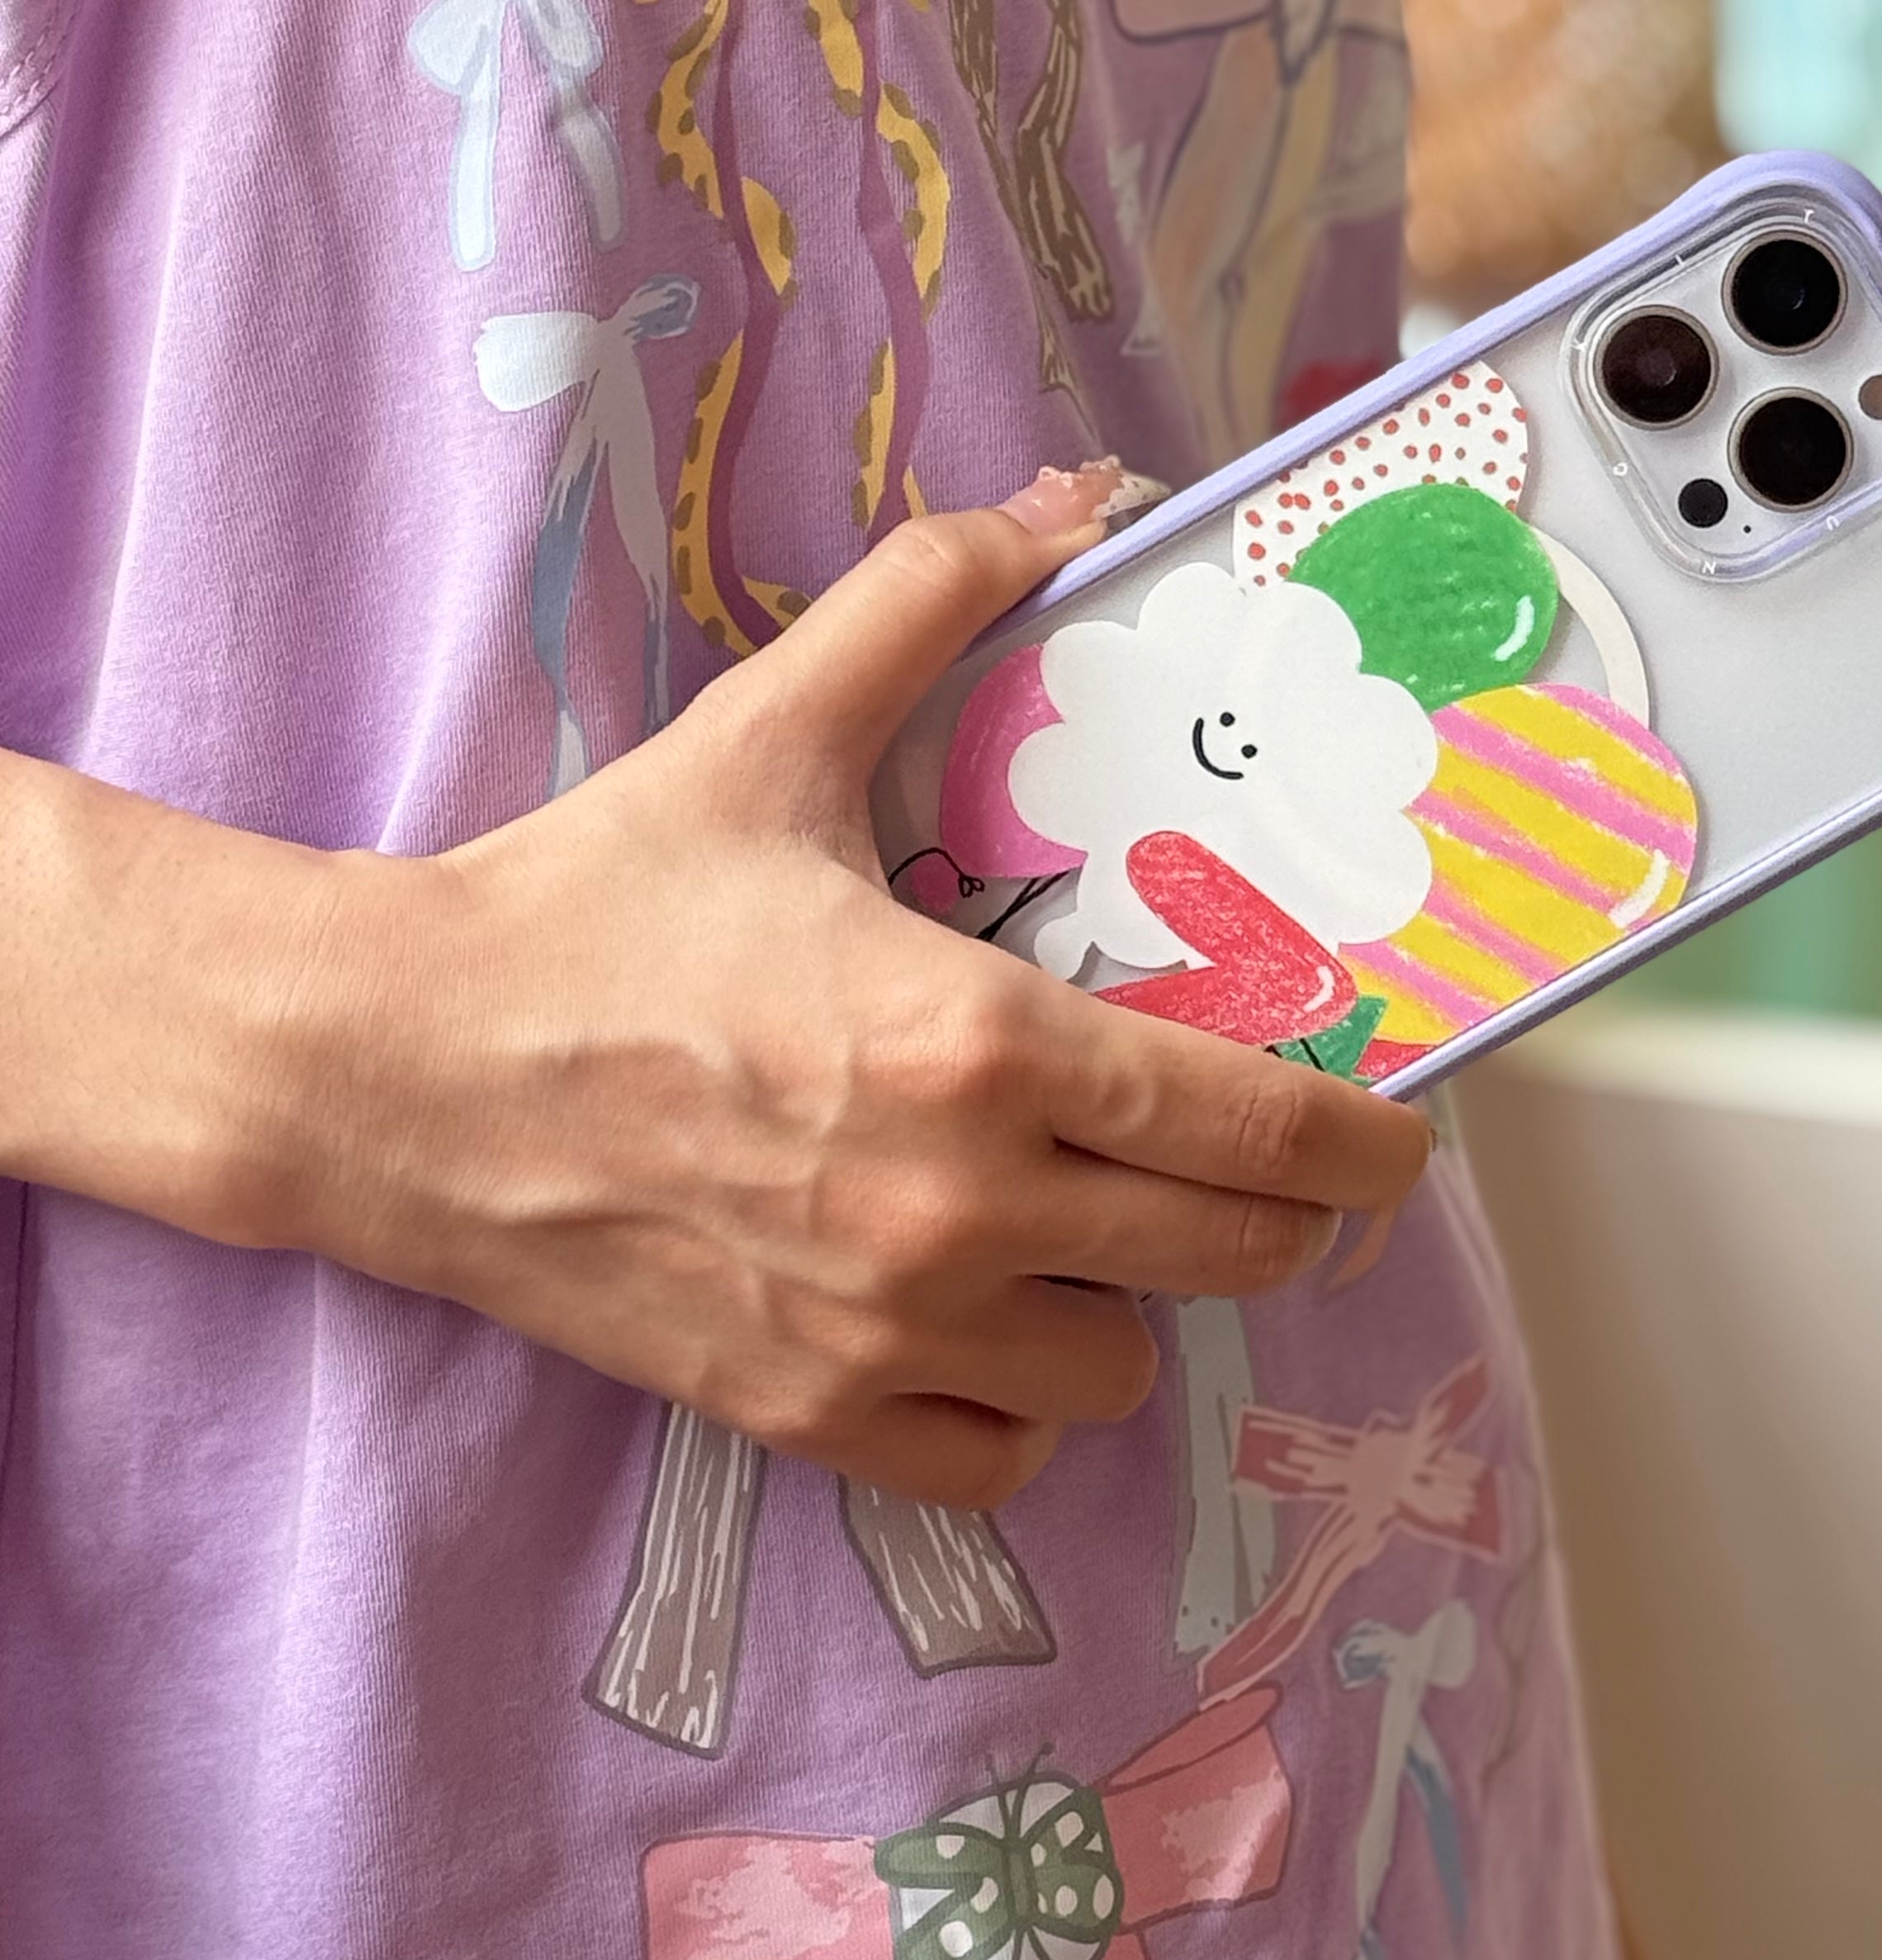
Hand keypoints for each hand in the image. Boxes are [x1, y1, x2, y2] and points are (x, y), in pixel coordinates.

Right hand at [264, 467, 1433, 1507]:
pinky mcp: (803, 1416)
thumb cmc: (597, 899)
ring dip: (1126, 1300)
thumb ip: (932, 600)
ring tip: (1079, 1220)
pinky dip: (1015, 1406)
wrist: (404, 1072)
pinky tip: (982, 1320)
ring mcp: (885, 1333)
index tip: (1400, 1142)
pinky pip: (998, 1462)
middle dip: (1278, 1214)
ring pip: (1118, 1368)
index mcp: (980, 1043)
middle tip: (1259, 1164)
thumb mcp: (773, 726)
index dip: (1363, 1144)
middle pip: (1229, 1257)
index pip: (1255, 1127)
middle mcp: (960, 1210)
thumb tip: (1070, 497)